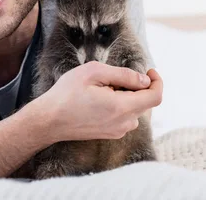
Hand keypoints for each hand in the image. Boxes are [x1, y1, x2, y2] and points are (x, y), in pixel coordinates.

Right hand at [39, 62, 161, 142]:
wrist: (49, 120)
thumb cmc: (67, 93)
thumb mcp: (93, 72)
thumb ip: (123, 74)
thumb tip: (144, 79)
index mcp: (122, 107)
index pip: (155, 96)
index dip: (156, 81)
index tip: (149, 70)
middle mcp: (124, 123)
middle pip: (144, 102)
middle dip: (135, 87)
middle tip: (110, 78)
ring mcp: (117, 131)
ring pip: (134, 109)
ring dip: (126, 96)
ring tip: (100, 90)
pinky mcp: (110, 134)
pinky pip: (124, 117)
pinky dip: (119, 106)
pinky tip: (98, 101)